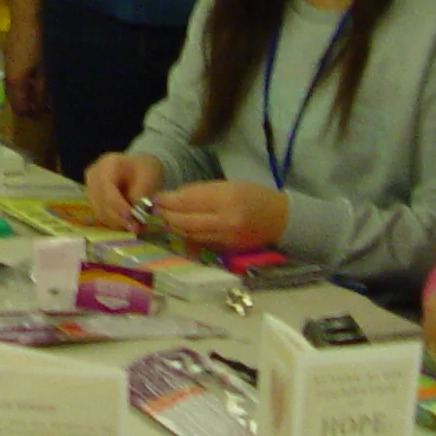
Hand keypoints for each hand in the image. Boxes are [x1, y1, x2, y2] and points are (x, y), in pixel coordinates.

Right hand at [5, 11, 46, 118]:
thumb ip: (43, 90)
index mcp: (14, 80)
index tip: (46, 116)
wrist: (28, 17)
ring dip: (29, 93)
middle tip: (47, 107)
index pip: (19, 107)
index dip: (31, 114)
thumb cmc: (38, 43)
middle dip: (30, 105)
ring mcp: (8, 65)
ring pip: (16, 88)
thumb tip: (45, 107)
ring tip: (45, 94)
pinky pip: (17, 77)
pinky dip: (27, 83)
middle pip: (16, 99)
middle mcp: (8, 75)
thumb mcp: (45, 69)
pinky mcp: (11, 57)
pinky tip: (39, 79)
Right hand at [83, 152, 165, 228]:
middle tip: (136, 227)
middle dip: (118, 218)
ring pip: (99, 212)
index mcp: (107, 165)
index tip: (132, 217)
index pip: (107, 189)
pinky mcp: (92, 201)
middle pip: (100, 202)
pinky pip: (101, 216)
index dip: (118, 205)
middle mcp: (93, 176)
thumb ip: (140, 192)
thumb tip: (133, 210)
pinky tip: (128, 224)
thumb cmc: (143, 169)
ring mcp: (90, 189)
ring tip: (135, 227)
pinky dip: (115, 223)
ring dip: (117, 223)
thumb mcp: (148, 175)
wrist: (138, 167)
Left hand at [158, 180, 290, 252]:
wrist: (281, 219)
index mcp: (226, 200)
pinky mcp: (226, 250)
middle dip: (166, 215)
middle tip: (155, 209)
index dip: (168, 200)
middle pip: (185, 221)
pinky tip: (179, 229)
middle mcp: (225, 222)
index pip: (188, 201)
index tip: (156, 197)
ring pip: (190, 235)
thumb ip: (201, 192)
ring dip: (173, 227)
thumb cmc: (254, 195)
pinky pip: (200, 243)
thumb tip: (174, 197)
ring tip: (163, 219)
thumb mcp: (229, 185)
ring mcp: (225, 239)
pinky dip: (187, 236)